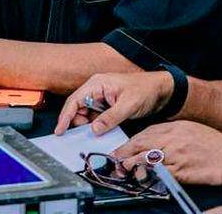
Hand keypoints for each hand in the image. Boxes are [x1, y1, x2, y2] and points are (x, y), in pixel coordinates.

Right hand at [55, 72, 174, 134]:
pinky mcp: (107, 107)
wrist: (161, 91)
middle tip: (80, 138)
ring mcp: (101, 99)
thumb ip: (110, 118)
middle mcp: (96, 90)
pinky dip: (97, 128)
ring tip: (92, 138)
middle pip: (78, 109)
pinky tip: (101, 135)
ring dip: (88, 127)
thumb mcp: (128, 105)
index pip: (75, 100)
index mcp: (97, 84)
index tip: (60, 130)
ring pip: (86, 116)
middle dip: (77, 124)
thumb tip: (94, 129)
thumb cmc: (145, 90)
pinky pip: (97, 119)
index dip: (65, 116)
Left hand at [114, 121, 221, 189]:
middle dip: (125, 152)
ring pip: (146, 159)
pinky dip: (149, 176)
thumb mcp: (191, 129)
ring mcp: (176, 155)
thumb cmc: (213, 144)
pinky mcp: (181, 171)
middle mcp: (172, 140)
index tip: (121, 148)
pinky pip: (160, 174)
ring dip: (132, 165)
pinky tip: (142, 177)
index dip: (131, 142)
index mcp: (174, 128)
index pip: (145, 133)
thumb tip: (154, 140)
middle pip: (142, 144)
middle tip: (115, 159)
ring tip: (124, 169)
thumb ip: (172, 133)